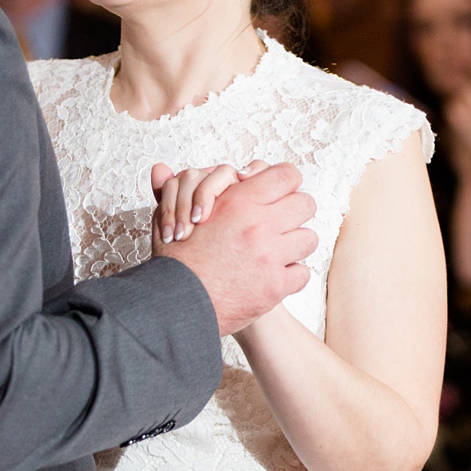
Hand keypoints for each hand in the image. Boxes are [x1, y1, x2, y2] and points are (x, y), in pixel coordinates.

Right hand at [160, 161, 317, 335]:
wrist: (176, 303)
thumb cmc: (175, 260)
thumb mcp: (172, 214)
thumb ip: (178, 189)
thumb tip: (162, 167)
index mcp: (239, 202)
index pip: (287, 175)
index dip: (286, 182)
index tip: (280, 193)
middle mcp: (259, 225)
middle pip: (306, 204)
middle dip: (294, 213)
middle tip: (281, 223)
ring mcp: (271, 256)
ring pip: (309, 238)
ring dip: (294, 245)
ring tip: (276, 251)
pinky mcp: (276, 285)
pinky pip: (303, 272)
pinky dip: (290, 275)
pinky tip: (272, 276)